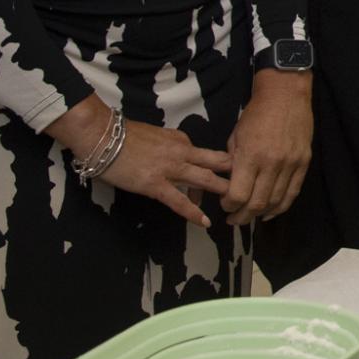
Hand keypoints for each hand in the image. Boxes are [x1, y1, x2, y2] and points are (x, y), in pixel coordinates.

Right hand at [48, 95, 233, 228]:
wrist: (102, 136)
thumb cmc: (125, 137)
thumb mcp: (158, 136)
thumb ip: (174, 146)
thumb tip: (186, 157)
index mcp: (183, 140)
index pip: (209, 156)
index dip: (222, 169)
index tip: (233, 179)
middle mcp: (182, 152)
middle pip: (218, 163)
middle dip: (238, 175)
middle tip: (257, 186)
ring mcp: (170, 169)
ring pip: (205, 180)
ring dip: (223, 192)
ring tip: (240, 204)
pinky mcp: (155, 184)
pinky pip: (178, 200)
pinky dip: (193, 211)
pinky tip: (205, 222)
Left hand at [222, 70, 311, 225]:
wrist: (286, 94)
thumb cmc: (256, 113)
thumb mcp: (235, 136)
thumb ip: (233, 163)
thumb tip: (230, 185)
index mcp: (251, 155)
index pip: (239, 195)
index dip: (229, 206)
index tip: (224, 205)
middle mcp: (273, 163)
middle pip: (257, 203)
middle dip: (242, 216)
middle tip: (234, 219)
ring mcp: (291, 164)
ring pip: (276, 201)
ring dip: (260, 214)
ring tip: (250, 217)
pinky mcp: (304, 162)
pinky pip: (293, 192)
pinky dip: (281, 207)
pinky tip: (270, 213)